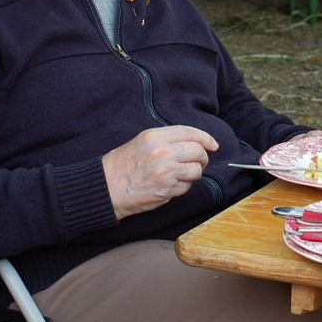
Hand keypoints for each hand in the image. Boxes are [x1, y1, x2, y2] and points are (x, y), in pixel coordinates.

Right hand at [102, 125, 218, 219]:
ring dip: (193, 174)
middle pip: (198, 151)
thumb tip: (195, 142)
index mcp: (155, 137)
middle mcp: (162, 152)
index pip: (190, 132)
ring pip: (196, 170)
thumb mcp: (143, 142)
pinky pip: (186, 187)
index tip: (213, 145)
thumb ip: (167, 140)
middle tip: (198, 162)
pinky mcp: (166, 189)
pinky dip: (183, 187)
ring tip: (181, 175)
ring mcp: (165, 171)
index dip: (206, 138)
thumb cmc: (123, 164)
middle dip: (202, 158)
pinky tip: (170, 185)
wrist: (107, 188)